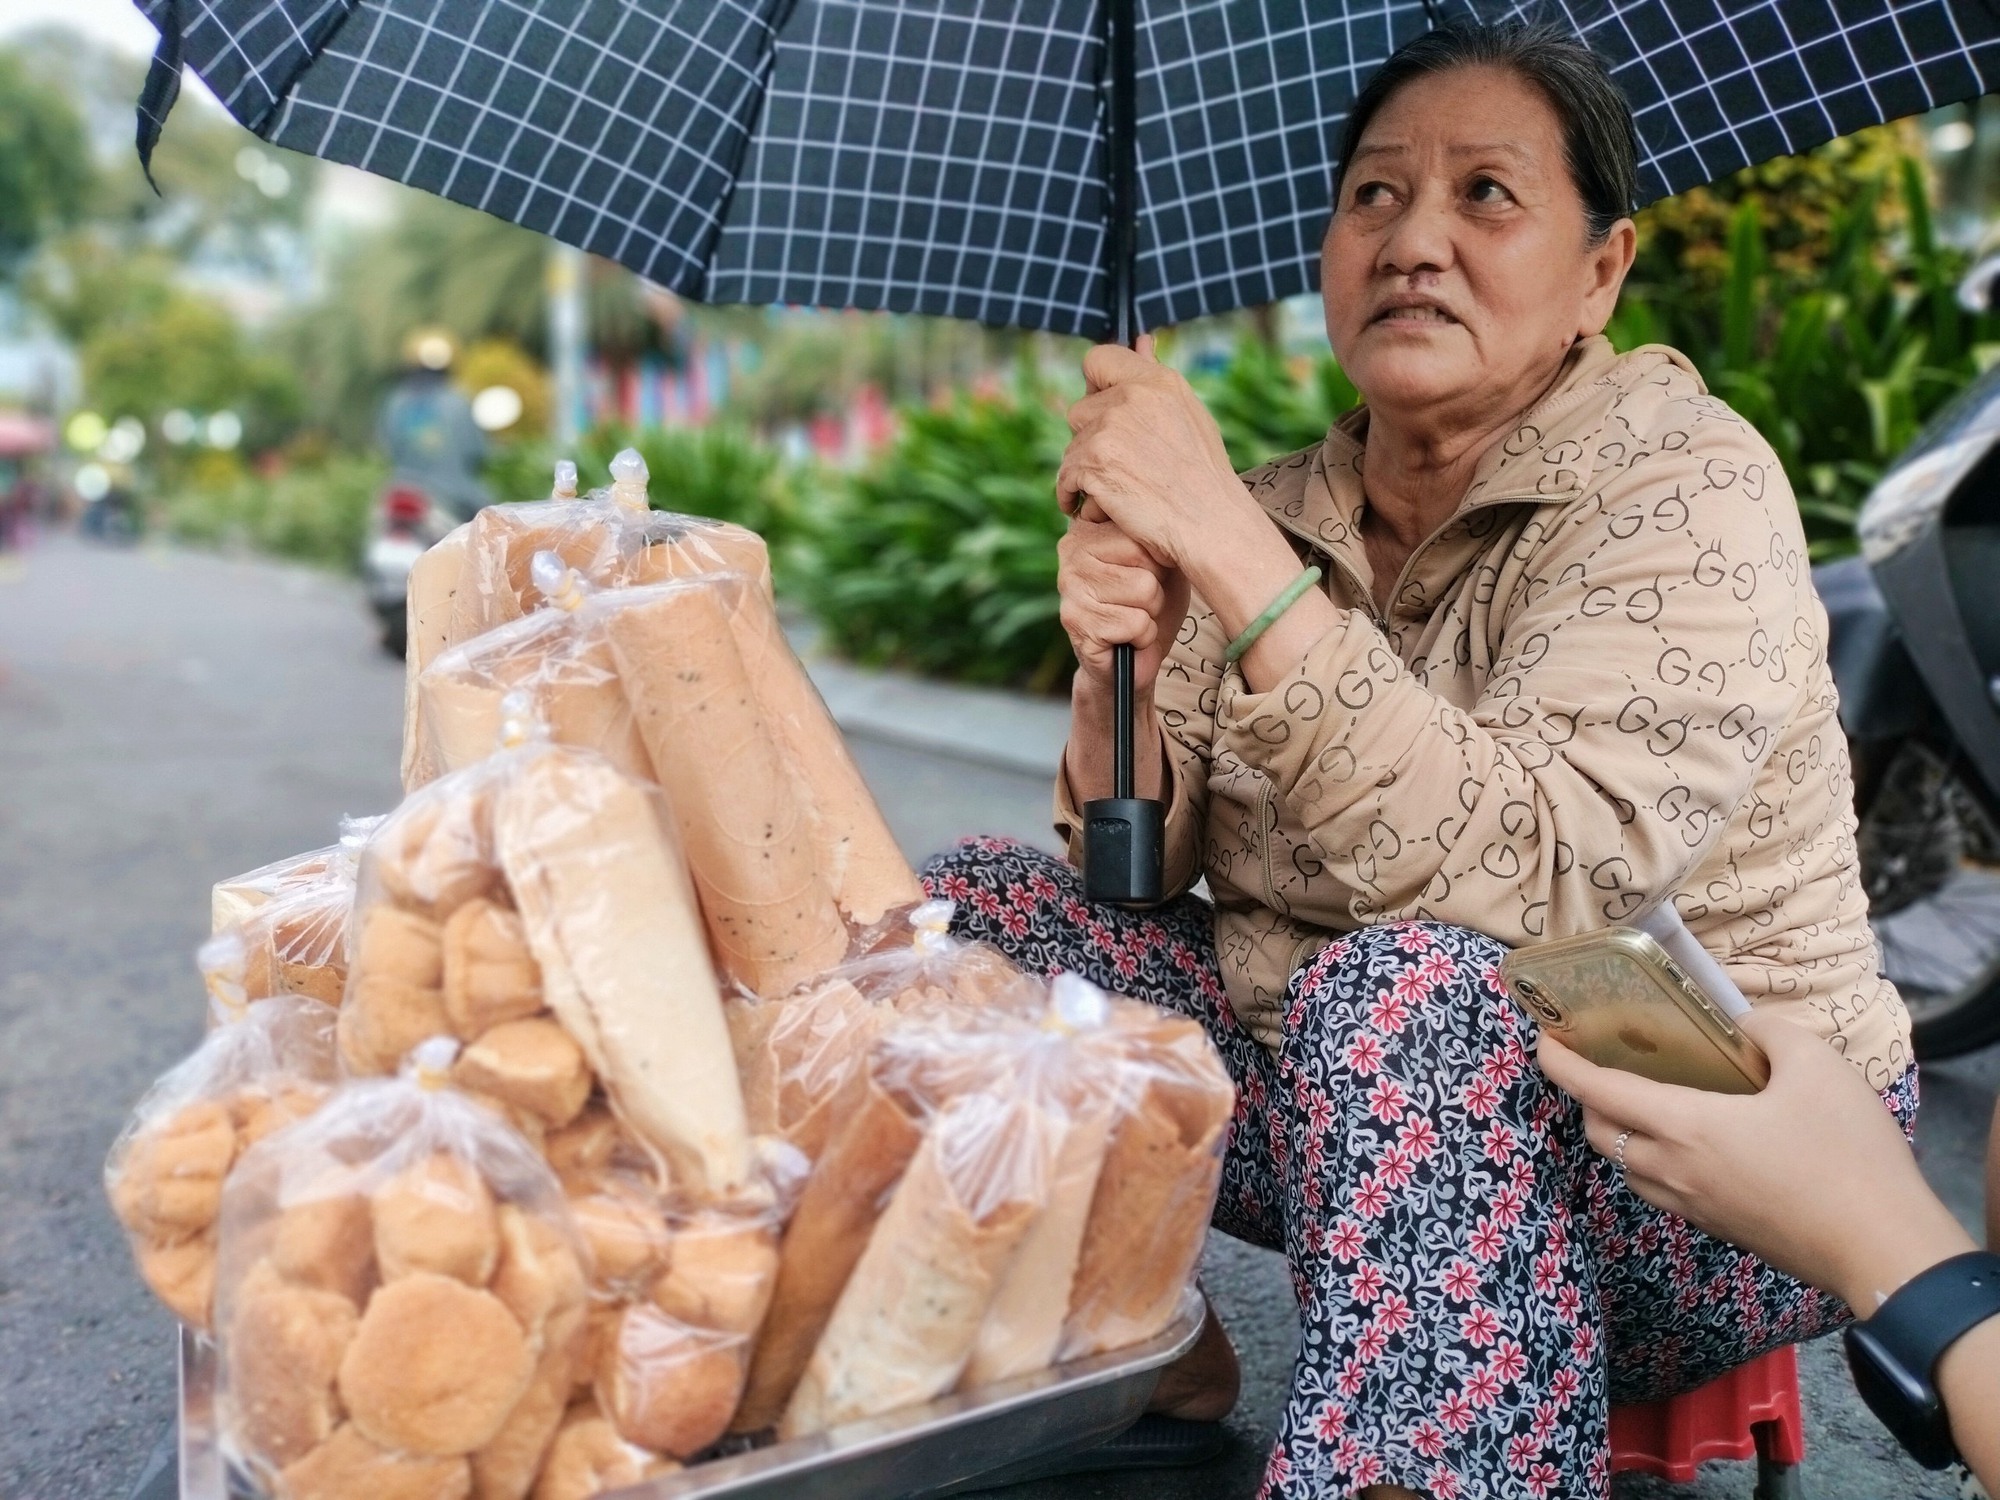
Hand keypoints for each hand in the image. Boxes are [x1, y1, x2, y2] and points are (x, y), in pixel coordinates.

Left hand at [1056, 335, 1249, 569]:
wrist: (1211, 526)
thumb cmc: (1204, 478)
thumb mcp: (1189, 416)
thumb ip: (1155, 380)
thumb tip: (1141, 340)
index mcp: (1157, 380)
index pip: (1098, 359)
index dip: (1095, 387)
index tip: (1102, 413)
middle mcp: (1132, 397)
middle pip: (1079, 411)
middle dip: (1092, 440)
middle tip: (1123, 467)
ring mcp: (1110, 429)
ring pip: (1072, 448)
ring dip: (1087, 473)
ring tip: (1121, 493)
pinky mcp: (1093, 463)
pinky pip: (1065, 479)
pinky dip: (1075, 499)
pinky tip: (1100, 509)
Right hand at [1056, 507, 1190, 692]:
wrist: (1130, 663)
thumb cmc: (1149, 605)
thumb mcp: (1162, 561)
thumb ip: (1158, 537)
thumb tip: (1163, 534)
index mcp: (1091, 524)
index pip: (1144, 526)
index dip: (1160, 557)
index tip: (1146, 572)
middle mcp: (1072, 548)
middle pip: (1145, 555)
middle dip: (1157, 584)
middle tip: (1140, 601)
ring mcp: (1070, 585)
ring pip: (1144, 589)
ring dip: (1151, 612)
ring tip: (1134, 618)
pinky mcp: (1076, 621)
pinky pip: (1136, 622)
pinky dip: (1144, 636)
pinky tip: (1127, 638)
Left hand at [1537, 1012, 1972, 1309]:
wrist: (1885, 1250)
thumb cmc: (1848, 1155)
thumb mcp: (1815, 1066)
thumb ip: (1768, 1032)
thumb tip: (1744, 1025)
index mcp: (1685, 1128)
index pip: (1599, 1091)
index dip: (1561, 1065)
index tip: (1543, 1041)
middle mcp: (1675, 1171)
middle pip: (1601, 1133)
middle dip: (1588, 1098)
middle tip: (1603, 1064)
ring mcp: (1696, 1208)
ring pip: (1629, 1167)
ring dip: (1622, 1133)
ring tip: (1647, 1099)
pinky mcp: (1722, 1230)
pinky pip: (1664, 1191)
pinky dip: (1655, 1162)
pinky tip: (1694, 1142)